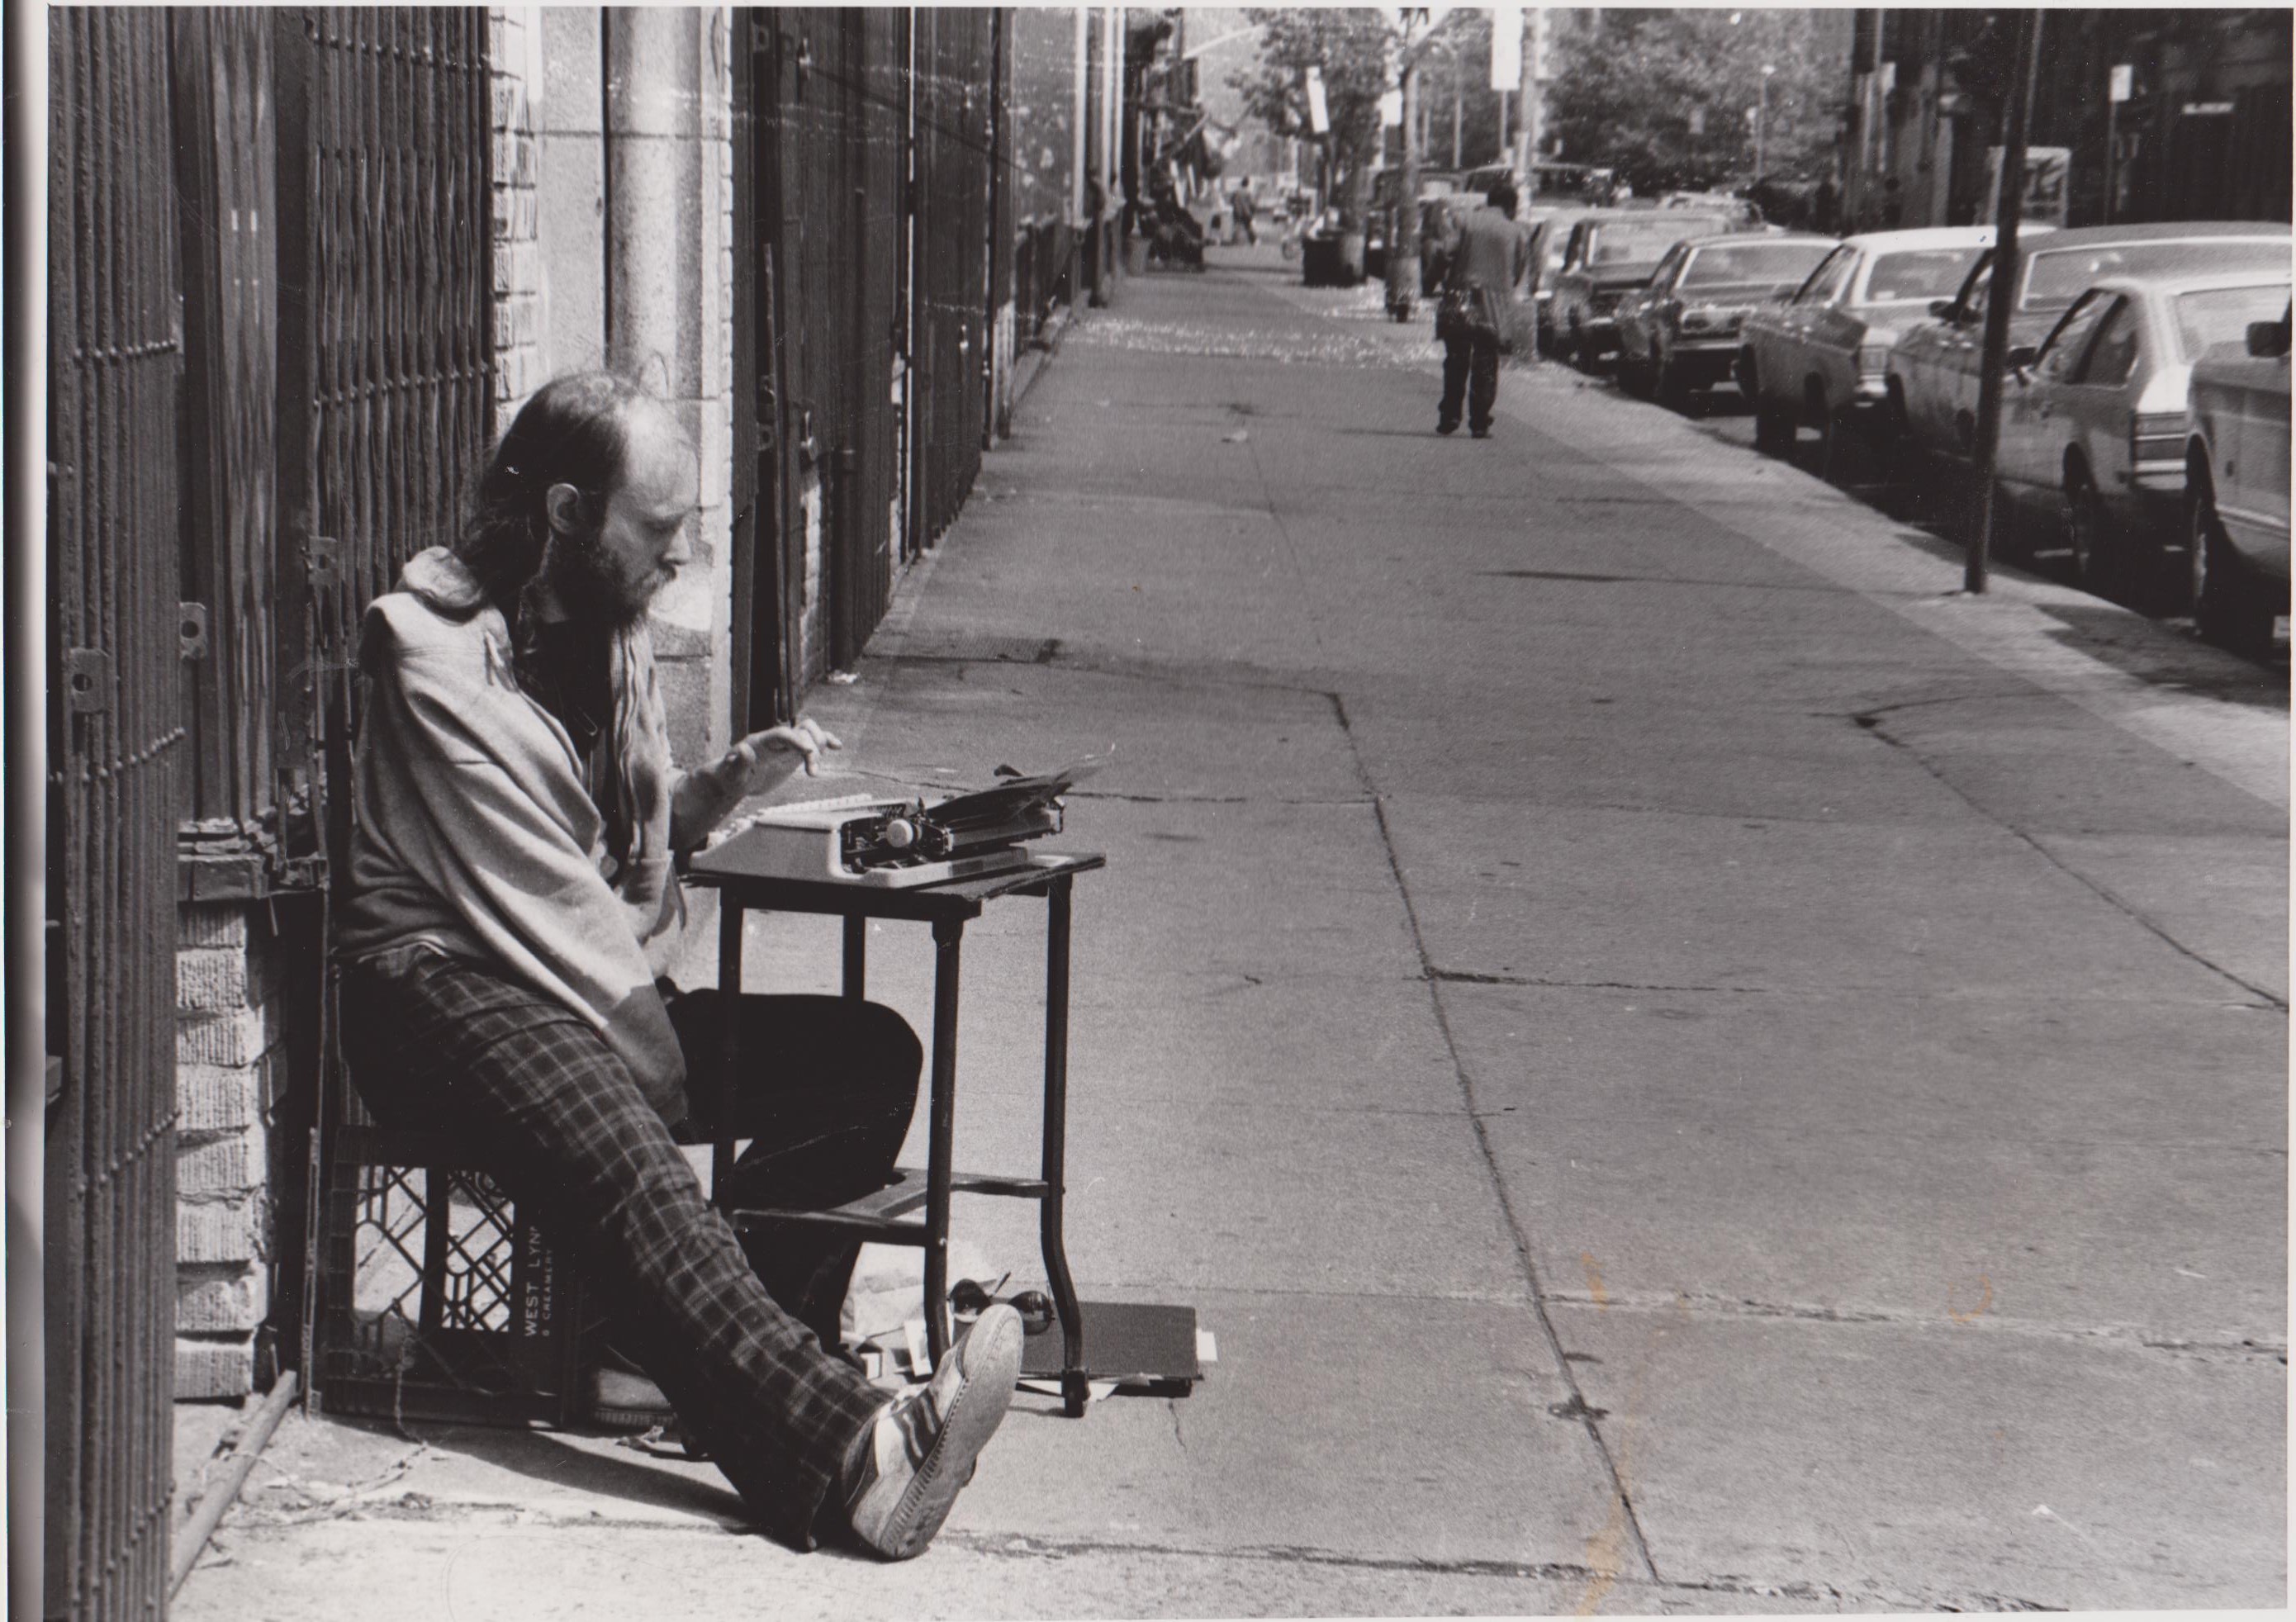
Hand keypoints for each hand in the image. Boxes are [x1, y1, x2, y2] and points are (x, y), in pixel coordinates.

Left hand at [711, 717, 842, 796]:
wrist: (736, 781)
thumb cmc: (731, 778)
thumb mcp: (731, 775)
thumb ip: (738, 763)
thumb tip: (745, 749)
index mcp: (761, 741)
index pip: (782, 734)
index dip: (797, 740)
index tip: (810, 752)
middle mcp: (777, 739)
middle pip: (801, 731)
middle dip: (811, 749)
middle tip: (812, 774)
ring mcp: (787, 745)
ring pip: (810, 732)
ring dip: (820, 748)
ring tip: (813, 773)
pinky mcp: (794, 753)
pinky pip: (813, 742)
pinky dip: (826, 741)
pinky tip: (837, 746)